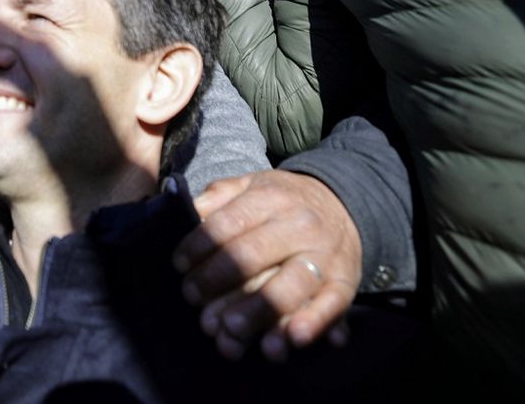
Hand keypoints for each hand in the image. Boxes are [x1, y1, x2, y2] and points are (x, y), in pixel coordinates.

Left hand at [173, 170, 360, 361]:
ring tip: (229, 329)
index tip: (179, 265)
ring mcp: (324, 256)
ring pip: (289, 285)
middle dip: (216, 280)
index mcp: (271, 199)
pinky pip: (332, 304)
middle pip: (252, 256)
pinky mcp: (345, 282)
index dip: (198, 246)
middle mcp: (299, 226)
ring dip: (258, 310)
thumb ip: (218, 196)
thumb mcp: (251, 185)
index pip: (227, 224)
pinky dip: (314, 322)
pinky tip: (292, 339)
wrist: (343, 204)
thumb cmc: (283, 202)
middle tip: (192, 298)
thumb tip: (189, 211)